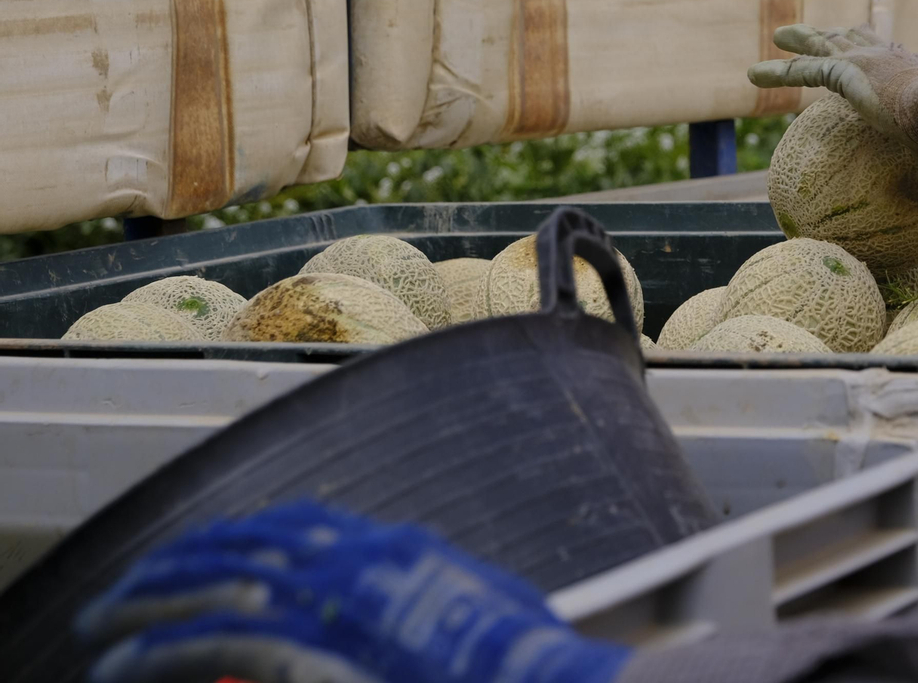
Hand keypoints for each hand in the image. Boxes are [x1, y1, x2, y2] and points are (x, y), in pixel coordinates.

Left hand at [76, 501, 629, 682]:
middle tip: (140, 582)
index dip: (251, 533)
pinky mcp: (305, 647)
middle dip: (186, 560)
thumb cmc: (526, 660)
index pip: (306, 524)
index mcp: (395, 550)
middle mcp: (353, 561)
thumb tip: (451, 599)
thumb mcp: (492, 611)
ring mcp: (327, 601)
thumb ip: (453, 596)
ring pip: (213, 583)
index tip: (219, 547)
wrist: (537, 675)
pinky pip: (209, 642)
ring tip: (107, 620)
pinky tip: (124, 662)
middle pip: (245, 545)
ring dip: (152, 599)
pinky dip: (160, 648)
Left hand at [749, 24, 917, 208]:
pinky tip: (752, 75)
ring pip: (821, 47)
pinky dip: (776, 73)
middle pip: (849, 38)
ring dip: (798, 42)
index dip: (872, 48)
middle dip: (830, 33)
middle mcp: (883, 56)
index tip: (863, 46)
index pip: (885, 54)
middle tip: (812, 33)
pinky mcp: (844, 70)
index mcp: (907, 70)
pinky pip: (802, 70)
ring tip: (779, 36)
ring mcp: (861, 59)